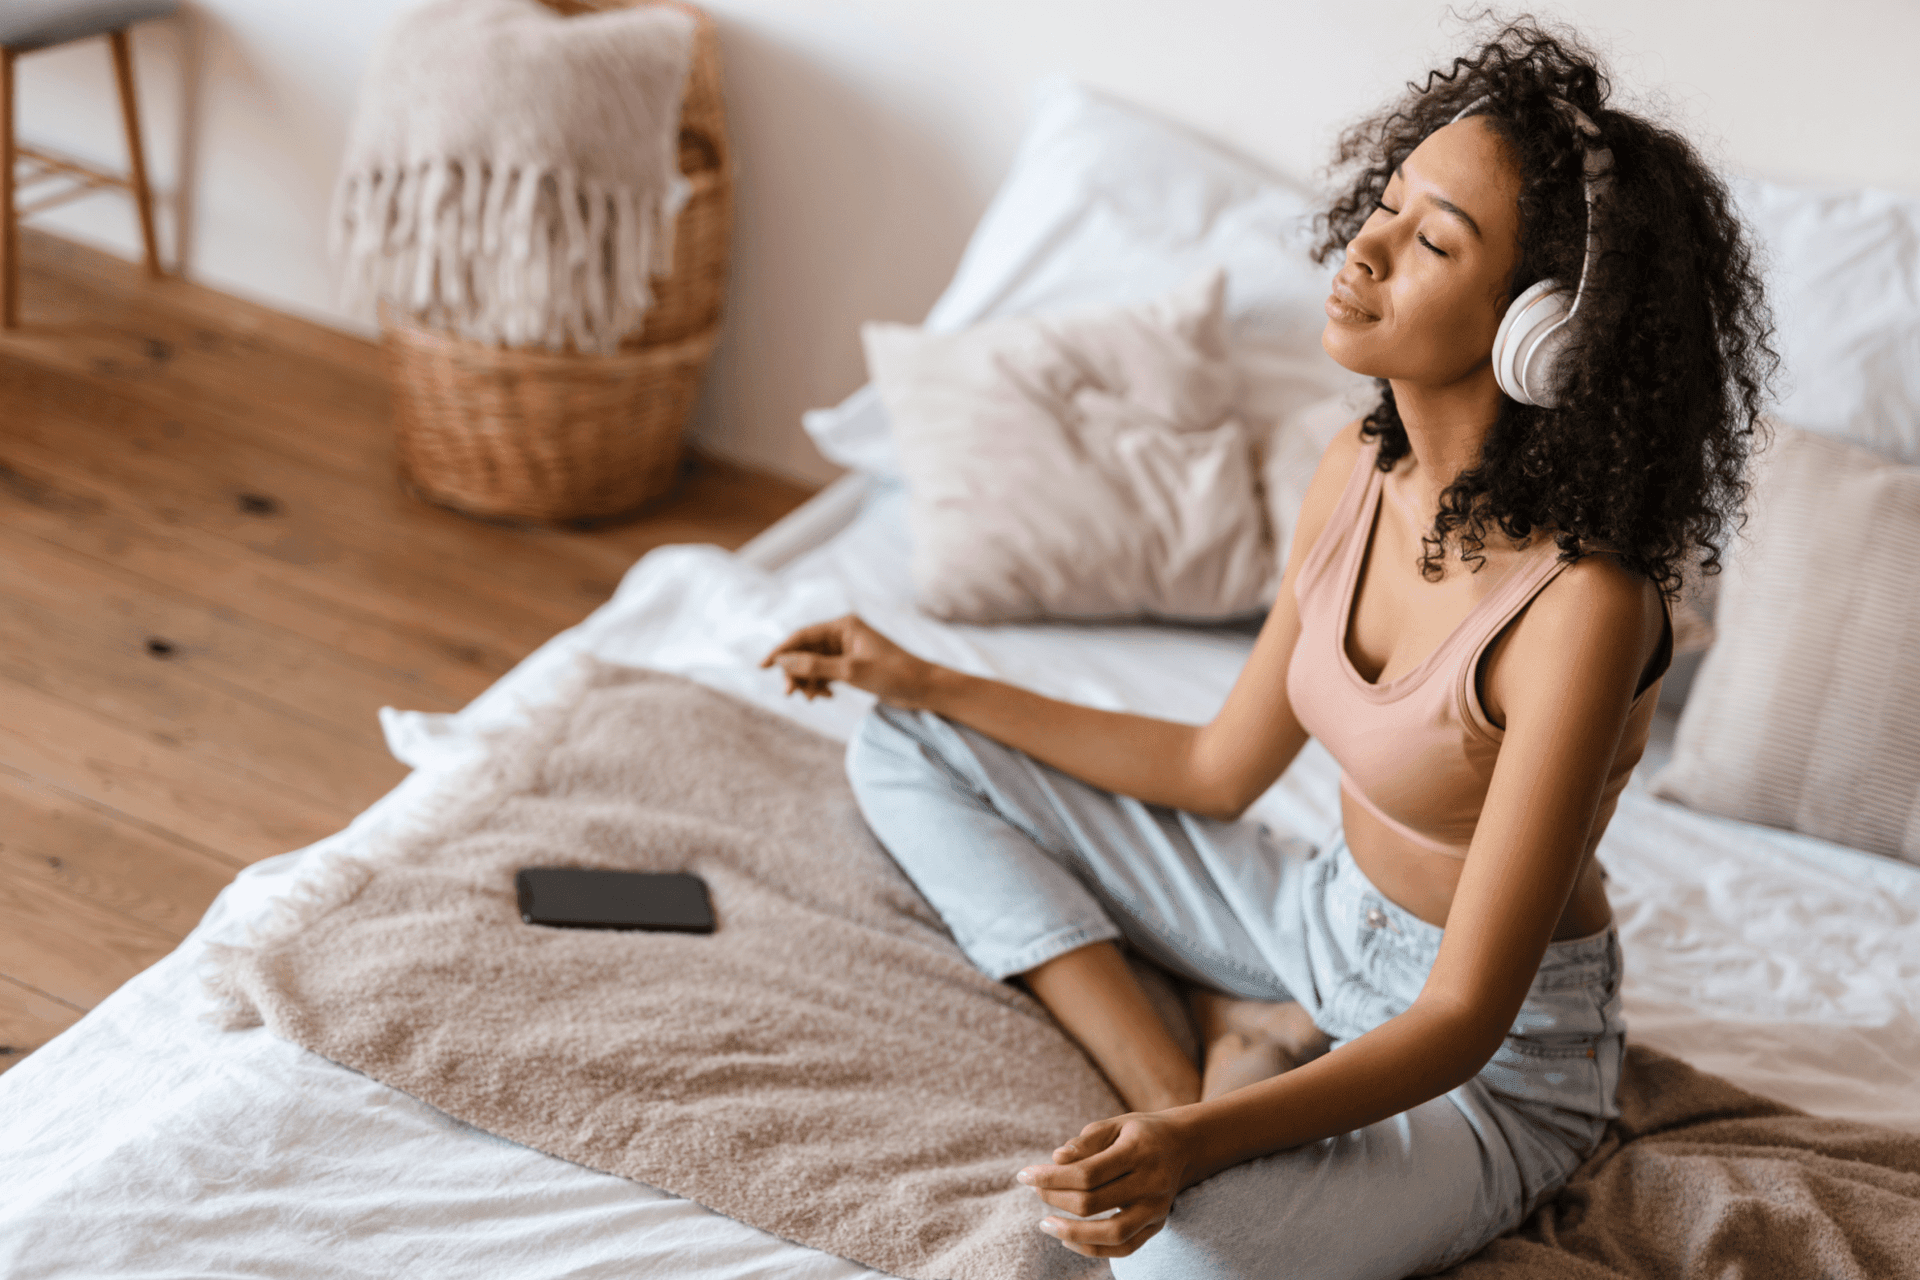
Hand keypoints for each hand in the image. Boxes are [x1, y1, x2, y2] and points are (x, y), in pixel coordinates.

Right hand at [759, 613, 940, 708]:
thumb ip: (815, 667)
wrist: (923, 688)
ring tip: (813, 699)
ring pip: (814, 664)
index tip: (762, 667)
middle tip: (791, 694)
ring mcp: (847, 649)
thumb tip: (782, 662)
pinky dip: (820, 684)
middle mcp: (843, 633)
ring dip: (808, 681)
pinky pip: (825, 672)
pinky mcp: (852, 665)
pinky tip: (824, 697)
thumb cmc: (892, 675)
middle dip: (795, 672)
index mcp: (844, 625)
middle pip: (805, 651)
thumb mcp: (850, 672)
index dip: (780, 651)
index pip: (802, 635)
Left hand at [1017, 1111, 1195, 1258]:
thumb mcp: (1113, 1125)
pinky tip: (1067, 1240)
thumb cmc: (1138, 1133)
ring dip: (1072, 1233)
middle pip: (1094, 1202)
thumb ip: (1085, 1142)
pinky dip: (1093, 1249)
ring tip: (1045, 1224)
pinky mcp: (1158, 1225)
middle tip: (1035, 1190)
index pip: (1087, 1172)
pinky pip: (1124, 1248)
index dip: (1050, 1177)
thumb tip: (1056, 1159)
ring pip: (1112, 1233)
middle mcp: (1152, 1182)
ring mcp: (1157, 1208)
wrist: (1182, 1145)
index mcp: (1138, 1151)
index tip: (1024, 1175)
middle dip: (1055, 1198)